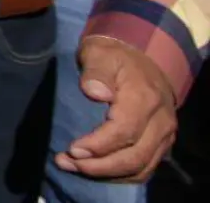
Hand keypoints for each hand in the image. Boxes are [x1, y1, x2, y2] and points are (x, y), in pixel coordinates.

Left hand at [55, 37, 177, 182]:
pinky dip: (121, 176)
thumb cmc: (114, 57)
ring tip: (74, 168)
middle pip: (134, 156)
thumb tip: (95, 92)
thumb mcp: (100, 54)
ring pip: (140, 167)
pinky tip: (96, 172)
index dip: (98, 145)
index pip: (124, 131)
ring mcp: (164, 135)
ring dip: (106, 174)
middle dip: (98, 166)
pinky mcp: (161, 143)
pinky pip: (145, 168)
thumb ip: (96, 71)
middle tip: (65, 163)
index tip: (71, 149)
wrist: (142, 58)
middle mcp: (160, 121)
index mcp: (144, 98)